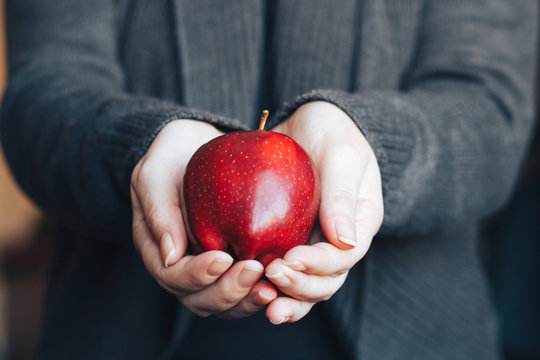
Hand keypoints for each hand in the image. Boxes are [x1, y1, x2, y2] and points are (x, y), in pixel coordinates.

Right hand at [130, 120, 277, 317]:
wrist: (200, 145)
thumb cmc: (174, 155)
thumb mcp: (157, 172)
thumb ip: (159, 210)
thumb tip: (171, 256)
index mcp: (157, 250)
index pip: (172, 277)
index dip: (196, 275)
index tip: (222, 257)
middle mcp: (183, 268)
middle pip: (200, 300)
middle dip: (227, 291)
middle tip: (253, 270)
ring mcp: (210, 270)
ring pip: (226, 304)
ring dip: (247, 299)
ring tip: (270, 285)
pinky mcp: (236, 263)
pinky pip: (248, 287)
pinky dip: (263, 288)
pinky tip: (283, 276)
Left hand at [265, 101, 382, 323]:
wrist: (309, 123)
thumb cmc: (330, 131)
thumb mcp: (339, 154)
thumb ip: (341, 195)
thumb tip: (345, 240)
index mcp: (360, 221)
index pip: (346, 255)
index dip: (320, 264)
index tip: (290, 257)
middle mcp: (340, 240)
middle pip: (327, 280)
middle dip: (300, 285)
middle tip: (270, 274)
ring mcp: (315, 243)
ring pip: (307, 285)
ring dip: (287, 297)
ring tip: (261, 299)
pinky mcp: (290, 240)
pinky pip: (284, 271)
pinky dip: (271, 285)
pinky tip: (251, 289)